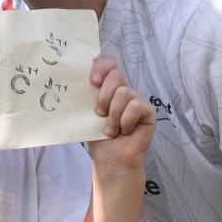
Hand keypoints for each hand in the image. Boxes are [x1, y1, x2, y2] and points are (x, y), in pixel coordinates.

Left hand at [87, 57, 154, 171]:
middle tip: (99, 113)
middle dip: (104, 95)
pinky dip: (126, 121)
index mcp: (108, 86)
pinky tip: (125, 131)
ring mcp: (137, 99)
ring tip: (111, 129)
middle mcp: (124, 89)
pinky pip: (135, 106)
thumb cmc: (98, 136)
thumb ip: (85, 95)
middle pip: (116, 74)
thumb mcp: (87, 112)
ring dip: (113, 115)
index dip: (101, 66)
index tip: (92, 81)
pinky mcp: (148, 110)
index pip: (108, 63)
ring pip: (124, 93)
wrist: (110, 158)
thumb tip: (73, 81)